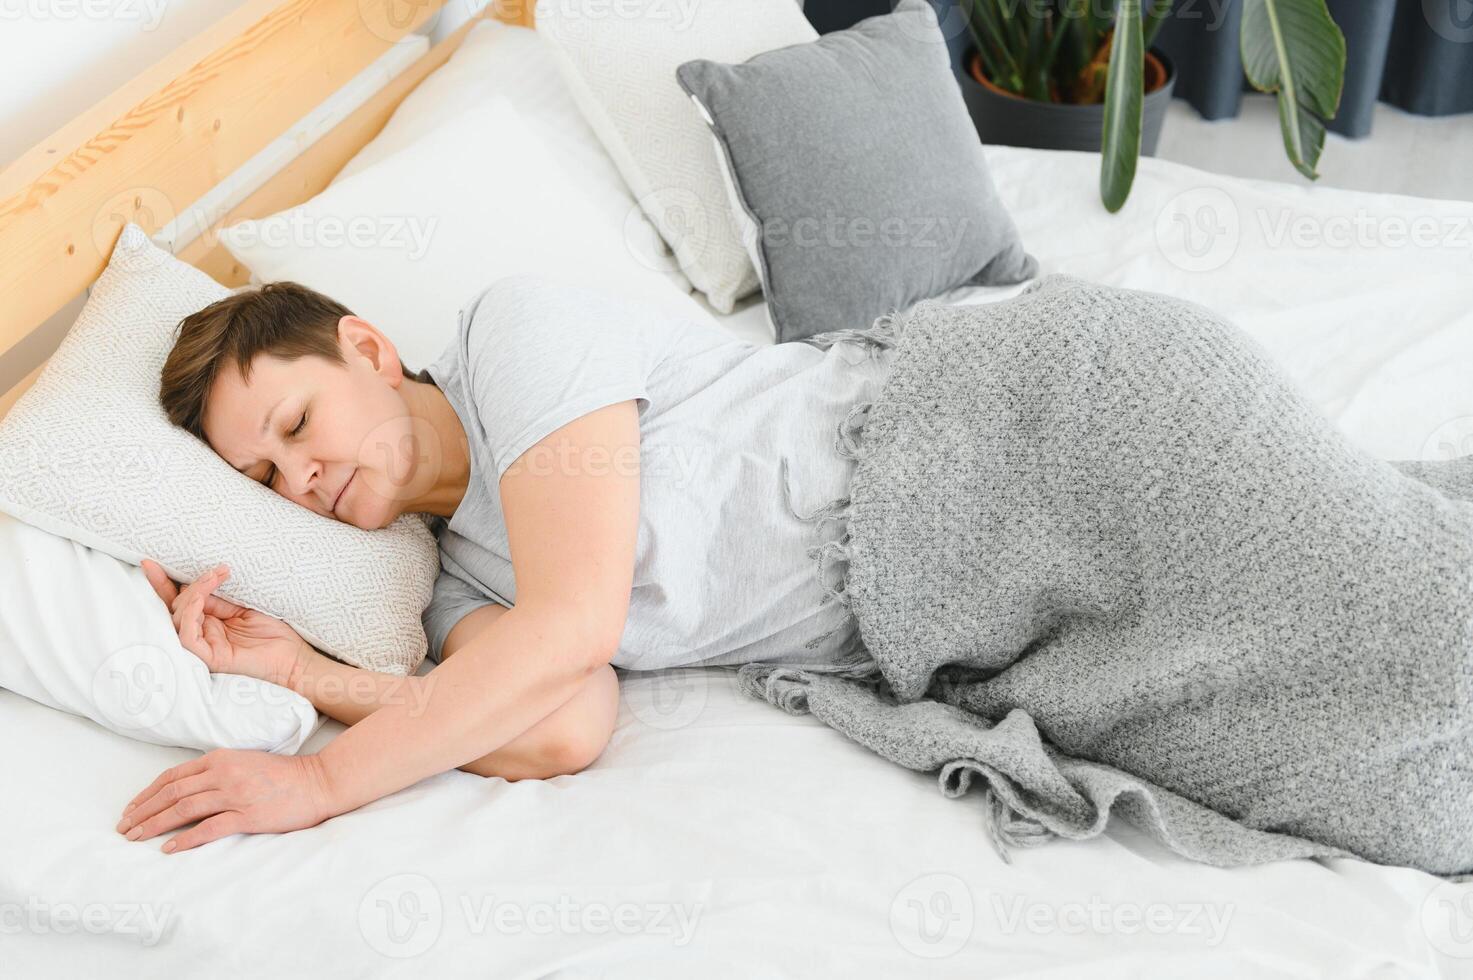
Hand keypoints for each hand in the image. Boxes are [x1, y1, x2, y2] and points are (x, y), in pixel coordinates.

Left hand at [117, 749, 338, 852]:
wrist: (317, 782)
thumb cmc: (282, 775)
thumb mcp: (244, 763)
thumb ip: (216, 771)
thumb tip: (186, 789)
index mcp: (220, 758)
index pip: (172, 777)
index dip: (146, 794)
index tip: (130, 810)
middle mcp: (223, 774)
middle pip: (171, 793)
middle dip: (143, 812)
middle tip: (124, 829)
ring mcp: (235, 794)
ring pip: (183, 809)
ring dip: (155, 825)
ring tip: (136, 838)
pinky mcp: (247, 815)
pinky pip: (208, 828)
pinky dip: (186, 840)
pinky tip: (169, 849)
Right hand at [141, 559, 308, 689]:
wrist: (295, 659)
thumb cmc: (275, 634)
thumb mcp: (244, 607)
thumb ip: (219, 598)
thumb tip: (195, 581)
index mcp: (207, 622)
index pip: (179, 601)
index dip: (163, 583)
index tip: (151, 561)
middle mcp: (202, 634)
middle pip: (176, 607)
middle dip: (188, 584)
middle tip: (214, 572)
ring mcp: (203, 647)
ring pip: (178, 619)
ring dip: (193, 595)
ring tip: (213, 579)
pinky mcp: (208, 658)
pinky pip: (187, 636)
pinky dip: (190, 615)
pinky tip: (200, 600)